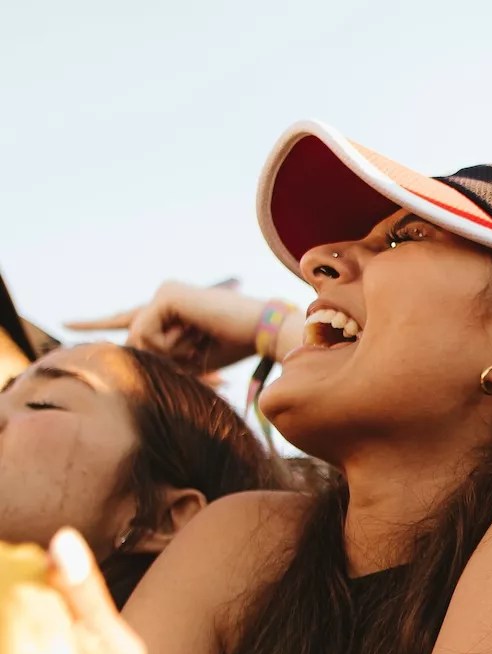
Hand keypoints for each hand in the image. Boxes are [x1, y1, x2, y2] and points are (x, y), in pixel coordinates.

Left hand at [69, 280, 268, 371]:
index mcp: (169, 309)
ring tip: (202, 341)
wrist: (262, 331)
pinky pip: (146, 331)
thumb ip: (157, 359)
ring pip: (139, 337)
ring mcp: (163, 292)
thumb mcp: (189, 360)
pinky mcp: (165, 295)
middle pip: (134, 337)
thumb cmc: (235, 347)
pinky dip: (169, 343)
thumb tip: (128, 354)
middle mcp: (163, 295)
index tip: (67, 323)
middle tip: (201, 347)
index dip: (95, 322)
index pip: (126, 317)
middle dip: (167, 355)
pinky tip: (195, 334)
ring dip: (170, 352)